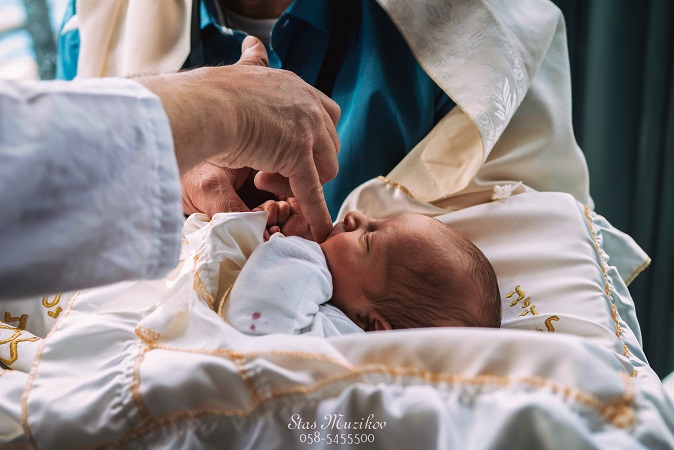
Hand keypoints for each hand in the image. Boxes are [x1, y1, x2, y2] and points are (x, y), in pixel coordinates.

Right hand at [136, 36, 339, 241]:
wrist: (203, 104)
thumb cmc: (211, 93)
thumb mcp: (242, 72)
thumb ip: (253, 63)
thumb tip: (253, 44)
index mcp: (296, 87)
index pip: (325, 115)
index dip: (314, 140)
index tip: (290, 154)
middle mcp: (308, 105)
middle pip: (329, 145)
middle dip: (308, 165)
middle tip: (269, 173)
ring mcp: (306, 130)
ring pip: (325, 169)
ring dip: (301, 183)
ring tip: (263, 182)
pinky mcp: (298, 155)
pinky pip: (312, 191)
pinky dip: (317, 213)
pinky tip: (320, 230)